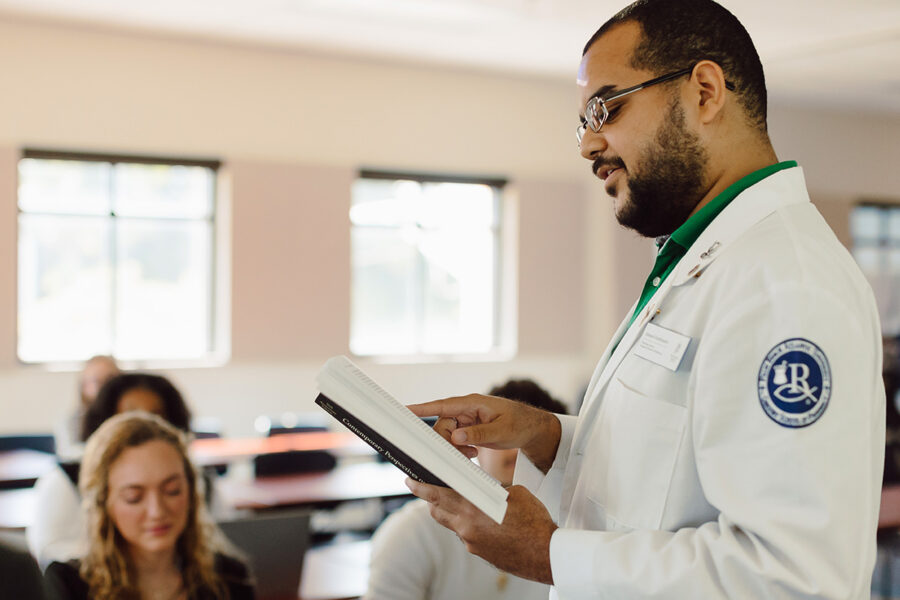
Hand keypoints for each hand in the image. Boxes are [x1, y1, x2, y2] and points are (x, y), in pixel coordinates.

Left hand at [406, 478, 556, 583]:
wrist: (546, 554)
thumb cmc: (534, 521)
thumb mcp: (513, 493)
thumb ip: (491, 488)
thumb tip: (482, 487)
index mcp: (474, 508)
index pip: (438, 494)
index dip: (421, 487)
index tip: (411, 480)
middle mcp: (467, 527)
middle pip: (437, 510)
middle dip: (428, 498)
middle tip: (421, 486)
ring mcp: (472, 542)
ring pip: (451, 523)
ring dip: (448, 510)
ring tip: (453, 499)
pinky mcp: (479, 552)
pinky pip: (465, 534)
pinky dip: (466, 523)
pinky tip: (479, 518)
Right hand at [408, 394, 560, 472]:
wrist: (532, 428)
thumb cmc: (520, 423)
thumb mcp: (502, 431)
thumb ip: (479, 434)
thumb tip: (455, 437)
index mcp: (472, 403)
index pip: (443, 406)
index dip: (423, 408)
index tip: (405, 410)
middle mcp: (466, 409)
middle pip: (443, 426)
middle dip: (447, 442)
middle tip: (463, 453)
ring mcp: (467, 419)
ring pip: (447, 435)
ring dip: (455, 447)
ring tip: (472, 454)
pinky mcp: (469, 428)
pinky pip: (455, 439)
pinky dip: (460, 449)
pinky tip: (473, 454)